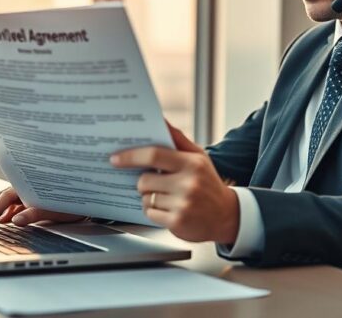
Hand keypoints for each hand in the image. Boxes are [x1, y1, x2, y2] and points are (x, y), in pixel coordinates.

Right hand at [0, 187, 84, 226]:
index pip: (4, 197)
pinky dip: (8, 212)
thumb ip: (33, 214)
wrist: (88, 197)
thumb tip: (15, 220)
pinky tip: (5, 220)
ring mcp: (30, 193)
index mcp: (28, 185)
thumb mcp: (53, 209)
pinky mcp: (34, 199)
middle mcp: (27, 187)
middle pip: (2, 198)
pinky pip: (16, 205)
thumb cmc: (73, 201)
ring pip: (8, 201)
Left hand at [111, 122, 239, 244]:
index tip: (115, 158)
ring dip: (149, 197)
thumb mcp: (198, 157)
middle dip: (143, 181)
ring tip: (167, 197)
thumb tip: (160, 120)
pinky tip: (169, 209)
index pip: (153, 155)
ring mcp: (183, 204)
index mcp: (192, 163)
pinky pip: (150, 214)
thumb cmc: (207, 182)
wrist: (226, 215)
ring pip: (146, 198)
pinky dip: (154, 211)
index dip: (130, 156)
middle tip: (154, 182)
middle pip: (144, 180)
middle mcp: (188, 183)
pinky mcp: (177, 222)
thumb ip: (177, 139)